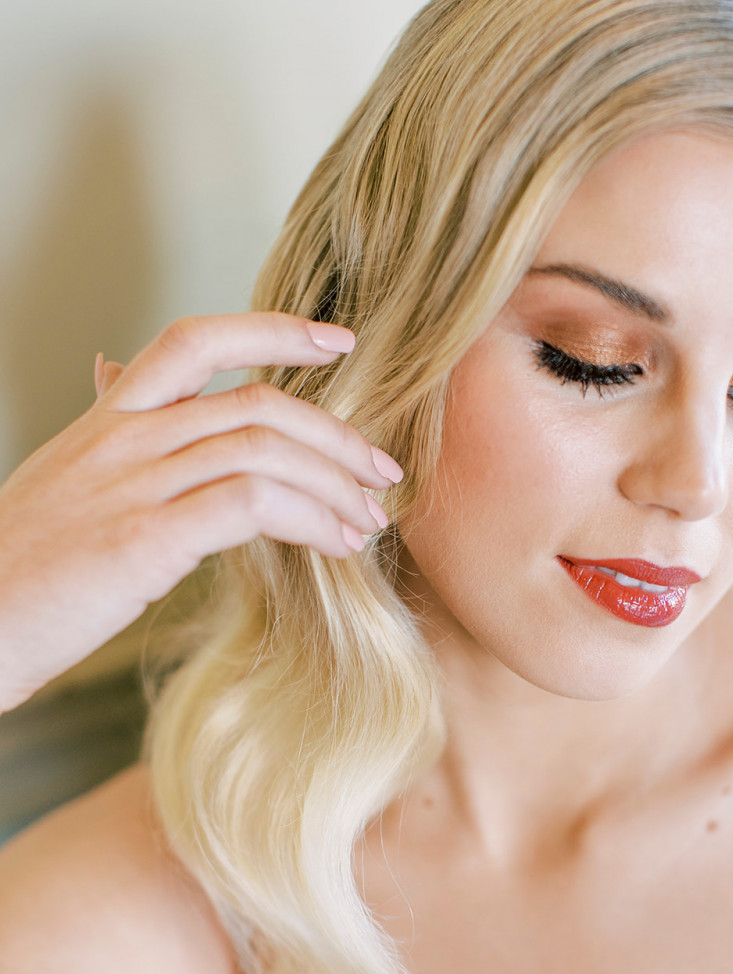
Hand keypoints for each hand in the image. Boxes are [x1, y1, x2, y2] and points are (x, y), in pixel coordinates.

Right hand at [0, 312, 403, 712]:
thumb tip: (114, 373)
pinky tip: (335, 546)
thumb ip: (108, 429)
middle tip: (381, 473)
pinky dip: (309, 518)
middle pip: (256, 401)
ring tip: (368, 522)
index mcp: (107, 422)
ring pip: (263, 447)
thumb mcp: (61, 478)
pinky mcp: (143, 539)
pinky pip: (250, 503)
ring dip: (334, 483)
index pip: (195, 341)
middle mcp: (123, 440)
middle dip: (335, 433)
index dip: (275, 329)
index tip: (339, 340)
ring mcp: (132, 485)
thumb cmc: (18, 569)